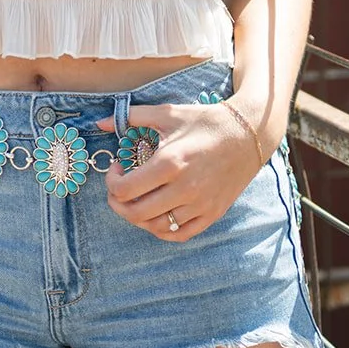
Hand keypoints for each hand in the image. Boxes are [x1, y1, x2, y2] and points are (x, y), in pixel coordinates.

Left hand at [94, 99, 268, 241]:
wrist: (249, 133)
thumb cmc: (205, 121)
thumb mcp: (168, 113)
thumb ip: (132, 117)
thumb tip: (99, 123)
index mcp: (170, 162)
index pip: (125, 190)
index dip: (112, 182)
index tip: (117, 168)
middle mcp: (185, 188)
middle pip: (136, 213)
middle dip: (118, 204)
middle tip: (119, 189)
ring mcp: (200, 204)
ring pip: (156, 227)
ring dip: (138, 216)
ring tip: (138, 199)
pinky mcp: (212, 213)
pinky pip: (180, 234)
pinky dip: (162, 229)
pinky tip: (157, 213)